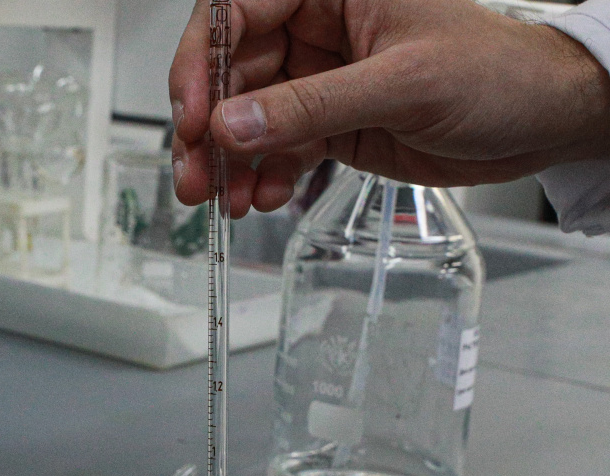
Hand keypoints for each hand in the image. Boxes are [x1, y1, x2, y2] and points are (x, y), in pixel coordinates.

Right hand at [170, 0, 609, 214]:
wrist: (540, 122)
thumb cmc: (498, 72)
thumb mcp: (402, 84)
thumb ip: (310, 106)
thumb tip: (232, 123)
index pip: (240, 11)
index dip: (202, 60)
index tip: (193, 113)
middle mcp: (319, 30)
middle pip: (231, 71)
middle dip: (207, 126)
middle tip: (196, 172)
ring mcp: (320, 80)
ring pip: (247, 118)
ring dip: (229, 162)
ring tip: (224, 198)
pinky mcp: (328, 123)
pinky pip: (276, 150)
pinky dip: (264, 176)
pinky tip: (264, 196)